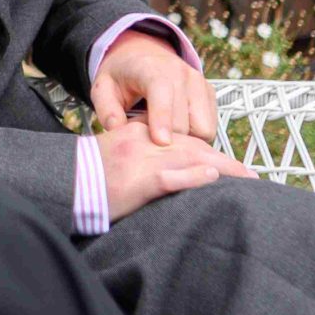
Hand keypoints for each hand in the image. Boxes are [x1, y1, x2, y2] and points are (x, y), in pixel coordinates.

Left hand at [90, 29, 217, 145]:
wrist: (142, 54)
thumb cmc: (122, 75)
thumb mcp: (102, 87)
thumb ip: (106, 109)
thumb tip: (117, 130)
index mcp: (151, 69)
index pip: (162, 93)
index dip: (162, 118)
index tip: (160, 142)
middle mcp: (181, 73)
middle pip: (183, 121)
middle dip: (167, 140)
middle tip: (147, 140)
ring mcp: (199, 82)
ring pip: (203, 128)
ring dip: (186, 141)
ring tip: (164, 136)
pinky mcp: (210, 94)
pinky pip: (211, 128)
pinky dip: (196, 137)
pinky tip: (176, 131)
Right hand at [96, 116, 255, 220]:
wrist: (62, 181)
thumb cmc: (88, 176)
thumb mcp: (116, 157)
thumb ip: (142, 157)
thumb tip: (172, 170)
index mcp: (139, 133)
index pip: (184, 139)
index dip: (212, 153)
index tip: (232, 168)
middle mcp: (143, 141)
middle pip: (193, 146)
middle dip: (226, 162)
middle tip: (252, 177)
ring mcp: (140, 160)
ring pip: (189, 158)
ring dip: (222, 169)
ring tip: (247, 179)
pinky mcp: (135, 181)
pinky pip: (168, 176)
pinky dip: (191, 176)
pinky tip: (210, 178)